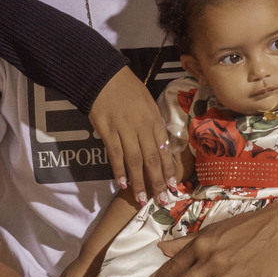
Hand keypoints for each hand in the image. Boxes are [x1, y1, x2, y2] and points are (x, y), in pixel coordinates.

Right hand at [89, 67, 178, 204]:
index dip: (169, 169)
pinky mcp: (107, 131)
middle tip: (162, 201)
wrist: (104, 76)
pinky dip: (119, 170)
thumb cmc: (127, 88)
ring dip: (139, 182)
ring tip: (142, 199)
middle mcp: (142, 127)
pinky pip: (115, 154)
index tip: (173, 186)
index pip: (165, 149)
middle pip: (152, 159)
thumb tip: (159, 146)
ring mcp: (124, 130)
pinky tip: (122, 183)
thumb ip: (153, 125)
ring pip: (135, 161)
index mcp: (154, 120)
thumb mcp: (147, 103)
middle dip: (158, 182)